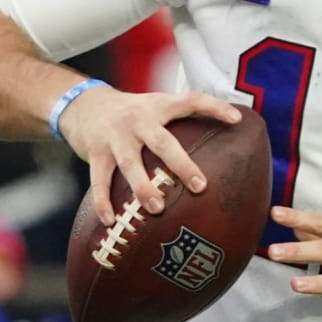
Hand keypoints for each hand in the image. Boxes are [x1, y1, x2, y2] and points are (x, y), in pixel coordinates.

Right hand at [57, 85, 242, 224]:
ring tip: (157, 208)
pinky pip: (99, 180)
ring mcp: (115, 137)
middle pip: (163, 143)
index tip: (237, 118)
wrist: (84, 105)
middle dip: (182, 165)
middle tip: (200, 186)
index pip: (191, 101)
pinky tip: (110, 221)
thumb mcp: (157, 105)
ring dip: (143, 187)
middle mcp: (138, 120)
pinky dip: (103, 201)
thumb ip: (183, 119)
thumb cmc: (133, 112)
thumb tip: (228, 135)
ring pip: (130, 164)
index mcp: (159, 106)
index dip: (214, 107)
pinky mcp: (96, 153)